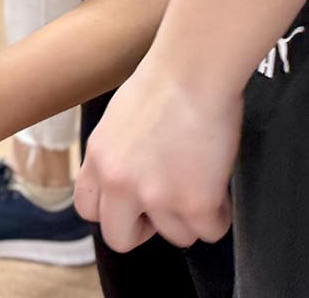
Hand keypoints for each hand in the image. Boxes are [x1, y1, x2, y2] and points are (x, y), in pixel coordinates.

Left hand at [74, 56, 240, 253]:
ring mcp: (156, 197)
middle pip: (120, 238)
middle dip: (146, 228)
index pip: (88, 210)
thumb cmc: (165, 82)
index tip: (135, 203)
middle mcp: (119, 183)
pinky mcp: (194, 203)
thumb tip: (133, 178)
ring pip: (176, 236)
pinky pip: (211, 231)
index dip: (115, 211)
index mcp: (98, 159)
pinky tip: (219, 187)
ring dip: (190, 216)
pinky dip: (219, 214)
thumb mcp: (118, 121)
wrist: (193, 70)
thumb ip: (117, 156)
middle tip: (168, 204)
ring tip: (201, 182)